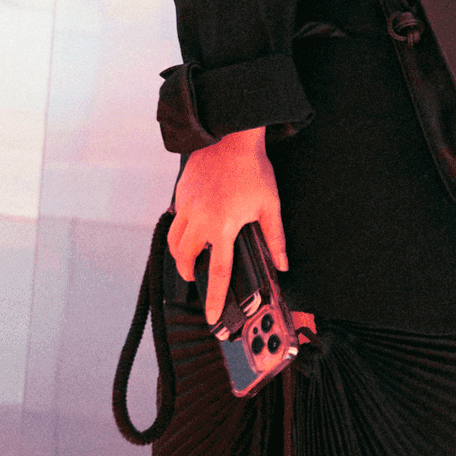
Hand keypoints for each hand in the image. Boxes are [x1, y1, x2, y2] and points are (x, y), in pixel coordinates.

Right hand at [170, 128, 287, 325]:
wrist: (230, 138)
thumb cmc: (252, 170)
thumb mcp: (269, 205)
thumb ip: (275, 238)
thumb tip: (282, 264)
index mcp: (223, 226)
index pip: (218, 272)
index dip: (215, 298)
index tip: (211, 317)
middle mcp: (200, 220)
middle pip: (185, 259)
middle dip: (188, 273)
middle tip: (196, 278)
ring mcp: (187, 206)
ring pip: (173, 241)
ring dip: (179, 255)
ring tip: (190, 259)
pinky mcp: (181, 194)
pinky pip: (175, 220)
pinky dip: (180, 230)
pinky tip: (192, 229)